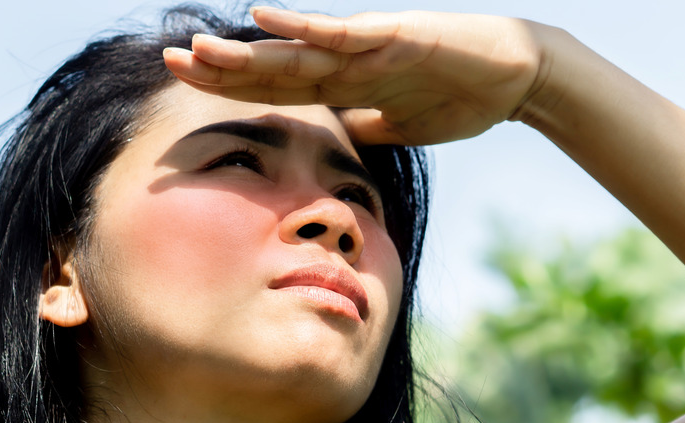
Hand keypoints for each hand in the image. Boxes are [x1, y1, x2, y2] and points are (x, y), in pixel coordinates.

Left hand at [163, 8, 543, 145]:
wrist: (515, 79)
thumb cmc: (459, 100)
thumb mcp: (397, 128)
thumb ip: (362, 127)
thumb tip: (333, 142)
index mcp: (346, 86)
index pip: (279, 91)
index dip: (234, 91)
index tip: (191, 91)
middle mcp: (347, 63)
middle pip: (275, 69)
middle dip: (222, 69)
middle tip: (169, 61)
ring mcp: (368, 47)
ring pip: (297, 51)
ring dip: (248, 52)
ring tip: (197, 49)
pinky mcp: (395, 36)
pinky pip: (344, 33)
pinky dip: (305, 28)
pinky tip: (263, 17)